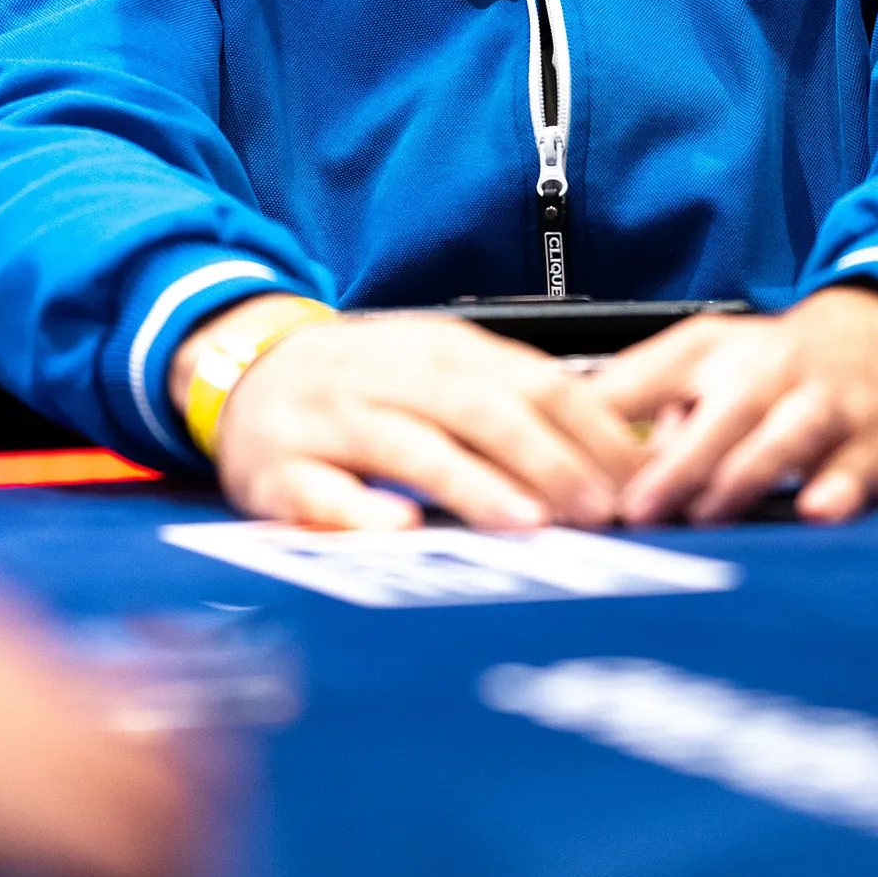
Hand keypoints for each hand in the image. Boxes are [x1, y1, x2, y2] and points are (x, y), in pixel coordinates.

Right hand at [196, 309, 645, 532]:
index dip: (588, 428)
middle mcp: (387, 374)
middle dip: (546, 458)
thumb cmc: (362, 381)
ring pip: (408, 444)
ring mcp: (330, 419)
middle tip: (597, 509)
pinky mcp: (278, 468)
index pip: (530, 380)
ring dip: (472, 483)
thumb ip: (511, 398)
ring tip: (527, 521)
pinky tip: (400, 529)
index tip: (636, 477)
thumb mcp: (436, 366)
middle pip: (478, 408)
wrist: (241, 366)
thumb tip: (617, 449)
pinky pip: (321, 490)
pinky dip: (361, 509)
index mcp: (437, 347)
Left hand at [592, 286, 877, 526]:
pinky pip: (856, 469)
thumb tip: (568, 453)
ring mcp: (826, 407)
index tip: (585, 473)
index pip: (658, 381)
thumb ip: (633, 398)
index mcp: (716, 352)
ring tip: (707, 516)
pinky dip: (837, 491)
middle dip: (681, 466)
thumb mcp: (693, 357)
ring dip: (744, 478)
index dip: (620, 427)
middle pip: (725, 415)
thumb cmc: (766, 362)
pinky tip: (815, 510)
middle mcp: (772, 374)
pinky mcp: (871, 446)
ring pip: (787, 438)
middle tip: (639, 512)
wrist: (871, 339)